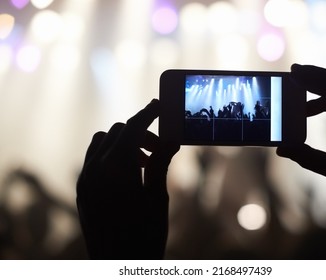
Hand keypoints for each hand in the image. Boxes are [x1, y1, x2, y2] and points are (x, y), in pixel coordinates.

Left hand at [76, 99, 179, 258]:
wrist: (120, 266)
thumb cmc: (145, 235)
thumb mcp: (157, 197)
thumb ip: (160, 163)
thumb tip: (172, 139)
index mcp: (115, 170)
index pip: (132, 129)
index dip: (147, 114)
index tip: (159, 106)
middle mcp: (94, 170)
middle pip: (117, 132)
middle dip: (140, 133)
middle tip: (159, 149)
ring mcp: (85, 180)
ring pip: (102, 142)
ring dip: (124, 143)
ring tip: (142, 162)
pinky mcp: (82, 190)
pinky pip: (93, 158)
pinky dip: (110, 155)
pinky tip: (126, 173)